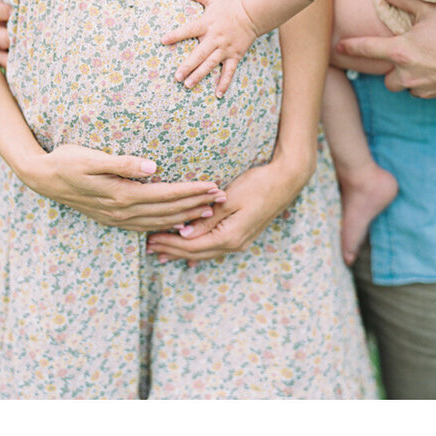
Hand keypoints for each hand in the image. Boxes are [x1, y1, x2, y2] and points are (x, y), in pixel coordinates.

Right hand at [22, 143, 224, 231]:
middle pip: (168, 210)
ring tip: (208, 210)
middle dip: (196, 204)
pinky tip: (177, 222)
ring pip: (159, 222)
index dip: (192, 191)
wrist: (41, 177)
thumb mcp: (90, 157)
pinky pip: (145, 226)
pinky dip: (165, 225)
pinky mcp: (111, 219)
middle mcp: (122, 211)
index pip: (166, 194)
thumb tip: (152, 166)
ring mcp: (116, 218)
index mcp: (121, 194)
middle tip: (222, 197)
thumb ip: (121, 162)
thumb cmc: (66, 160)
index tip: (214, 185)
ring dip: (185, 216)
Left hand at [144, 157, 310, 262]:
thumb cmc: (257, 184)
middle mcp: (235, 244)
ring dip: (182, 253)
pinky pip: (215, 248)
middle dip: (171, 251)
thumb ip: (206, 219)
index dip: (170, 243)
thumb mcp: (228, 199)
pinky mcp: (243, 235)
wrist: (286, 181)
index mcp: (230, 236)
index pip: (192, 246)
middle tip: (149, 248)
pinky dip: (198, 251)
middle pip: (196, 253)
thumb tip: (184, 235)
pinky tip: (189, 255)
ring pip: (205, 253)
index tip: (150, 239)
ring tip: (162, 253)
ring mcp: (240, 242)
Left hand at [161, 0, 258, 96]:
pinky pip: (229, 71)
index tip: (163, 40)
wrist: (253, 14)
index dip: (176, 35)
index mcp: (206, 24)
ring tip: (188, 85)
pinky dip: (224, 83)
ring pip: (211, 64)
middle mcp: (215, 38)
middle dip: (187, 66)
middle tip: (177, 77)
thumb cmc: (230, 6)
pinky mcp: (235, 56)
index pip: (188, 30)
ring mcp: (225, 49)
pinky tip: (218, 94)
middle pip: (199, 54)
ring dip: (199, 75)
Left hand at [337, 0, 435, 98]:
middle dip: (391, 70)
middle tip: (406, 57)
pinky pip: (421, 91)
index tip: (338, 47)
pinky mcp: (433, 96)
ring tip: (425, 63)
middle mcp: (405, 72)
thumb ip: (405, 0)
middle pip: (386, 79)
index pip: (367, 49)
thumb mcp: (431, 12)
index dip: (350, 47)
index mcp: (400, 51)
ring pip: (404, 86)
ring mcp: (419, 86)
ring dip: (407, 77)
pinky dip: (424, 83)